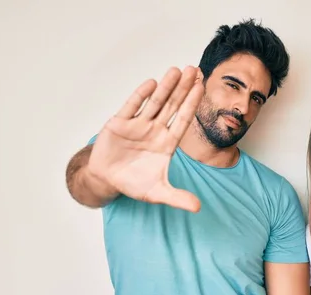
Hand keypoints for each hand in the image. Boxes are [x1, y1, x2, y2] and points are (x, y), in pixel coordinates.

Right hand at [87, 66, 203, 211]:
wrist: (108, 180)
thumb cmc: (134, 183)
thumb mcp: (157, 192)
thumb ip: (178, 198)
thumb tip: (198, 208)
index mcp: (167, 143)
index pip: (183, 120)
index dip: (192, 104)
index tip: (202, 87)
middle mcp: (155, 130)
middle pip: (173, 106)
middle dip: (184, 89)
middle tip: (196, 70)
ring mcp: (138, 125)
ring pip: (155, 102)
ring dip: (166, 87)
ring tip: (178, 70)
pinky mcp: (120, 123)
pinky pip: (132, 106)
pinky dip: (141, 95)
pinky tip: (152, 83)